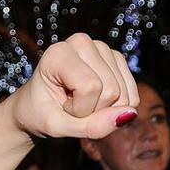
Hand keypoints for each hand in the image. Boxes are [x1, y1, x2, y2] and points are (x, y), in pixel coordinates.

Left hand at [8, 33, 139, 140]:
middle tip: (71, 106)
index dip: (79, 109)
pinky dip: (115, 107)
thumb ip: (89, 126)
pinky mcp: (116, 59)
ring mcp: (102, 48)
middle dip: (93, 110)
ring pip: (123, 93)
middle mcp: (82, 42)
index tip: (61, 106)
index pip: (90, 87)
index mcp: (58, 53)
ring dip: (104, 109)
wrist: (38, 106)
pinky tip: (95, 99)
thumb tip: (130, 115)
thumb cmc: (40, 114)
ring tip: (80, 102)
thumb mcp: (56, 127)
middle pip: (111, 90)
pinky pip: (131, 94)